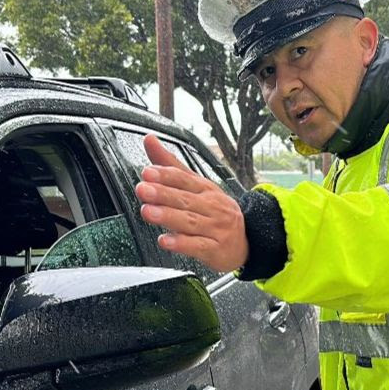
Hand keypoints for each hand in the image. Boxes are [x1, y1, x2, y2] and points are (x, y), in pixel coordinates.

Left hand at [135, 134, 248, 271]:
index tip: (148, 172)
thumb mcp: (197, 187)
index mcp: (206, 189)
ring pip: (190, 221)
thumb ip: (171, 166)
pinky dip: (181, 243)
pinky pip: (197, 246)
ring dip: (168, 216)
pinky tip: (165, 240)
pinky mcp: (215, 249)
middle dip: (163, 194)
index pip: (185, 179)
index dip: (167, 175)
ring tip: (148, 212)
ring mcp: (216, 228)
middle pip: (186, 199)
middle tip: (142, 189)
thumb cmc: (215, 213)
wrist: (246, 242)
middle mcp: (213, 207)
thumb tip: (149, 139)